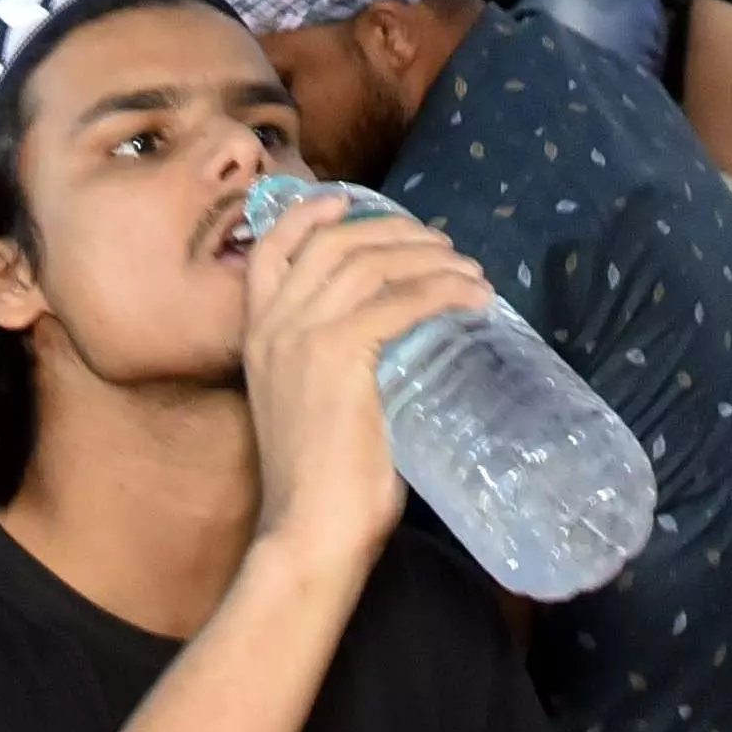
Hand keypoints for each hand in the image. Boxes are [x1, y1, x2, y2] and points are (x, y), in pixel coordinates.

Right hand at [237, 186, 490, 567]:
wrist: (308, 530)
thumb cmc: (319, 483)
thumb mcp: (308, 402)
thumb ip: (333, 361)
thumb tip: (394, 338)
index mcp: (256, 335)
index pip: (271, 249)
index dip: (309, 214)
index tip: (348, 201)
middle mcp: (273, 325)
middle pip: (333, 244)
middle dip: (392, 231)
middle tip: (440, 244)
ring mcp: (303, 336)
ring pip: (371, 264)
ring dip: (428, 257)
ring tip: (468, 268)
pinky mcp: (341, 355)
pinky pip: (401, 301)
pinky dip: (444, 290)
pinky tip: (475, 296)